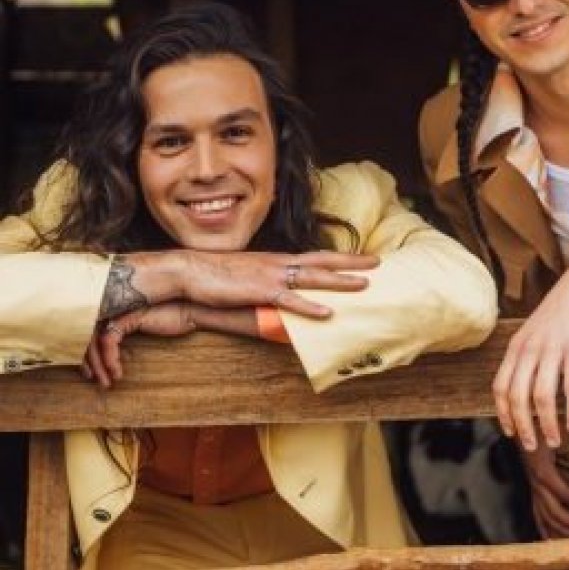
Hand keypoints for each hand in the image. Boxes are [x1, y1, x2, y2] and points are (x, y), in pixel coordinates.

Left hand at [84, 303, 197, 387]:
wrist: (190, 312)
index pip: (91, 333)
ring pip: (95, 341)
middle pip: (89, 337)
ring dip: (99, 365)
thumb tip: (111, 357)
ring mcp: (119, 312)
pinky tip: (117, 373)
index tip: (92, 373)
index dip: (88, 354)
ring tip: (105, 383)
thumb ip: (129, 337)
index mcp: (116, 312)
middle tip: (93, 380)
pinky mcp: (127, 318)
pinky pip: (108, 342)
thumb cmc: (175, 321)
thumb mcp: (147, 332)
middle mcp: (114, 311)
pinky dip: (110, 359)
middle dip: (88, 362)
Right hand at [125, 249, 379, 318]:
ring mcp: (271, 276)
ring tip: (364, 284)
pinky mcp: (260, 291)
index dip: (338, 257)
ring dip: (340, 281)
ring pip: (314, 277)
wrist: (190, 271)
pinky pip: (291, 300)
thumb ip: (267, 288)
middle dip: (351, 261)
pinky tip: (328, 313)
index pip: (314, 256)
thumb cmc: (216, 276)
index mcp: (277, 261)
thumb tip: (281, 301)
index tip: (359, 256)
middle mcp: (279, 264)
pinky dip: (311, 307)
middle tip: (377, 261)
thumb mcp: (248, 278)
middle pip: (323, 260)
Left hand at [493, 266, 568, 449]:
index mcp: (517, 346)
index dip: (503, 413)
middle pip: (518, 396)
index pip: (501, 386)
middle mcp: (530, 349)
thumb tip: (522, 392)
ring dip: (547, 424)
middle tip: (532, 446)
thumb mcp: (533, 334)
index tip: (510, 433)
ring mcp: (553, 349)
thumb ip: (526, 358)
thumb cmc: (559, 314)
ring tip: (554, 440)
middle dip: (523, 426)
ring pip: (543, 396)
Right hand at [524, 433, 568, 538]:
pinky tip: (549, 541)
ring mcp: (532, 488)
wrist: (519, 429)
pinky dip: (543, 529)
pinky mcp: (531, 490)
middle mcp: (536, 484)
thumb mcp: (552, 429)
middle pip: (554, 512)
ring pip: (545, 517)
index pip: (564, 493)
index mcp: (543, 471)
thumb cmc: (537, 428)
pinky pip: (535, 514)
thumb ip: (564, 433)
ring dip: (561, 531)